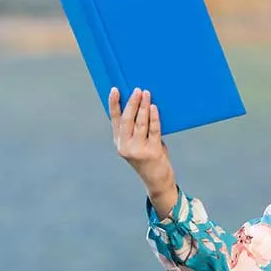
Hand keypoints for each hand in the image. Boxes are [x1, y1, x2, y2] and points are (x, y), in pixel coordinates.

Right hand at [109, 87, 175, 201]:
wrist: (157, 180)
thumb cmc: (149, 158)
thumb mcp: (137, 144)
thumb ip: (137, 129)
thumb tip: (143, 104)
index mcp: (119, 142)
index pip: (114, 120)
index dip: (114, 104)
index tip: (115, 89)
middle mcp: (125, 146)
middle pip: (127, 120)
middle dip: (132, 103)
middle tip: (137, 90)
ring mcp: (138, 150)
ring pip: (140, 124)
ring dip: (143, 107)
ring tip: (146, 94)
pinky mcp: (152, 152)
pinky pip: (153, 130)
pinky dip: (154, 118)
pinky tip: (154, 108)